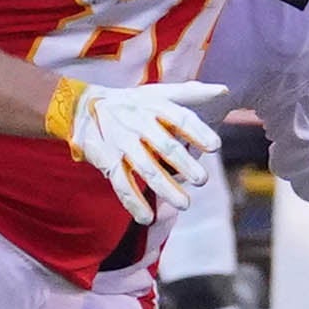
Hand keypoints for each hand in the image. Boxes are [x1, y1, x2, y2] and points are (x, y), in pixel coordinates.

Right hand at [51, 78, 225, 225]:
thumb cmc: (132, 102)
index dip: (198, 131)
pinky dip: (133, 202)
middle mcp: (138, 123)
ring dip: (165, 187)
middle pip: (165, 145)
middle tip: (203, 180)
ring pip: (145, 168)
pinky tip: (147, 218)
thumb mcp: (159, 93)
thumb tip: (224, 90)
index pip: (180, 118)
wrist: (84, 107)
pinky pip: (121, 184)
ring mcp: (122, 143)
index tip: (216, 146)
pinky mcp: (108, 161)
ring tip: (185, 204)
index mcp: (154, 106)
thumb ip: (192, 94)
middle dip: (184, 163)